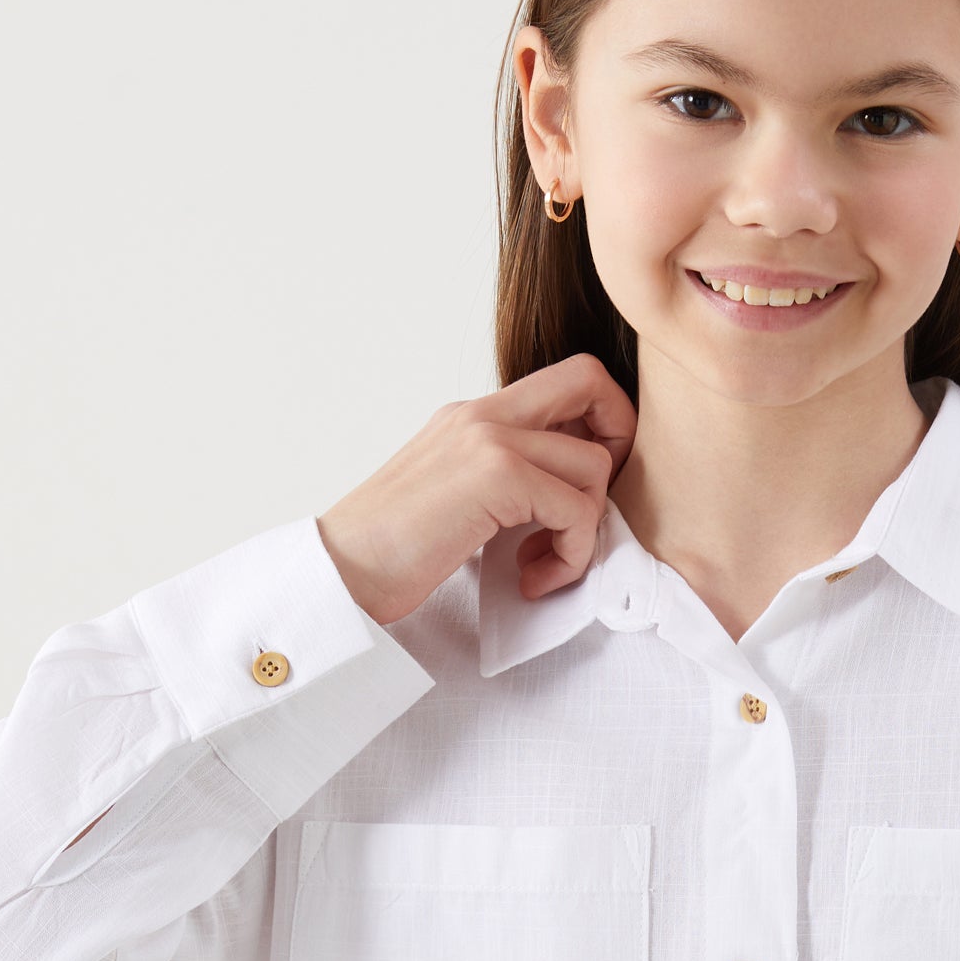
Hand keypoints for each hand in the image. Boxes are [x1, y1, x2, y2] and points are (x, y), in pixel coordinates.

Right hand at [316, 354, 635, 627]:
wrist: (340, 572)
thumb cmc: (389, 552)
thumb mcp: (450, 496)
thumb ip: (500, 482)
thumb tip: (562, 500)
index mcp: (472, 416)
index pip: (565, 381)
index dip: (598, 423)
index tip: (581, 488)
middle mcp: (483, 414)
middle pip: (592, 382)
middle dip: (619, 444)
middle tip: (589, 509)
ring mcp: (489, 439)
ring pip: (594, 464)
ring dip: (584, 529)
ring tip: (541, 565)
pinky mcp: (497, 477)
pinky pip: (577, 511)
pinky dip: (570, 556)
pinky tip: (531, 579)